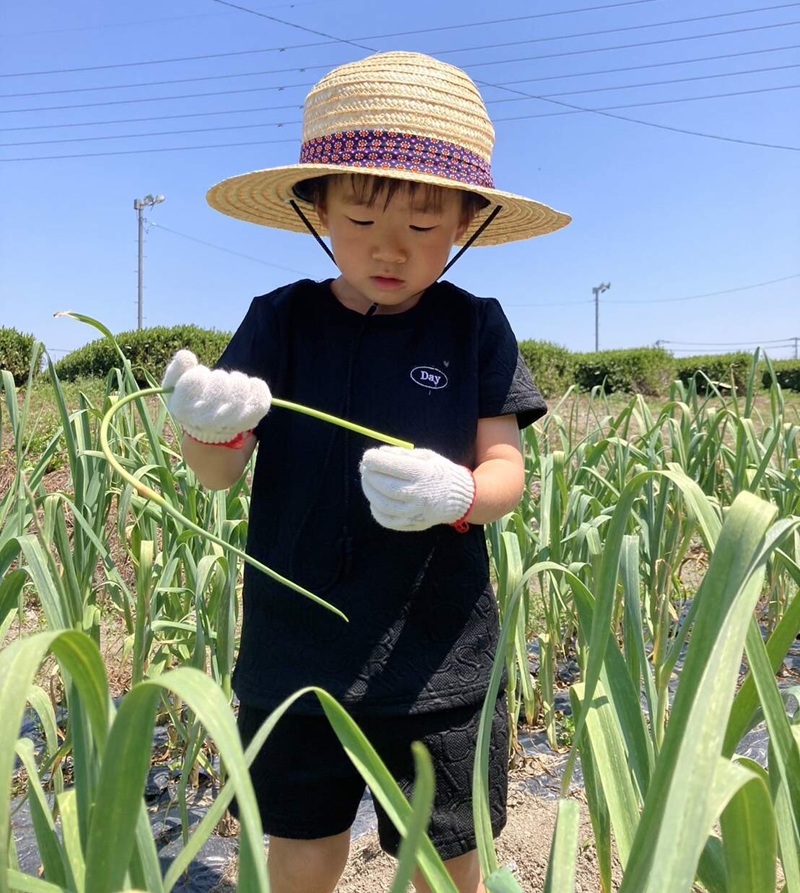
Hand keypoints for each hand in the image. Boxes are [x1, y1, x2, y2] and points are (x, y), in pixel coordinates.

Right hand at [161, 350, 271, 443]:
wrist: (210, 441)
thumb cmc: (193, 407)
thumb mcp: (175, 391)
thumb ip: (177, 370)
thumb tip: (187, 356)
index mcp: (183, 409)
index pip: (195, 379)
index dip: (199, 374)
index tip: (201, 379)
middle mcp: (205, 418)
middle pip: (220, 380)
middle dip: (220, 378)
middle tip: (220, 385)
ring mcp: (229, 421)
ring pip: (240, 385)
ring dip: (239, 381)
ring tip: (234, 387)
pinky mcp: (250, 420)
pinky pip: (259, 398)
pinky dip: (258, 387)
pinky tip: (252, 386)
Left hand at [359, 446, 474, 531]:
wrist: (462, 499)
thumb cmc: (441, 473)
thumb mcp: (427, 456)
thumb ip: (402, 454)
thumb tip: (379, 452)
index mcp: (424, 474)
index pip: (393, 467)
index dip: (376, 461)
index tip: (368, 456)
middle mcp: (419, 495)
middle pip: (385, 486)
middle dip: (370, 475)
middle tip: (365, 468)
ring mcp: (415, 512)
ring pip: (382, 504)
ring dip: (369, 491)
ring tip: (367, 481)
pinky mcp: (412, 524)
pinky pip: (387, 520)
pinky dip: (376, 510)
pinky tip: (375, 500)